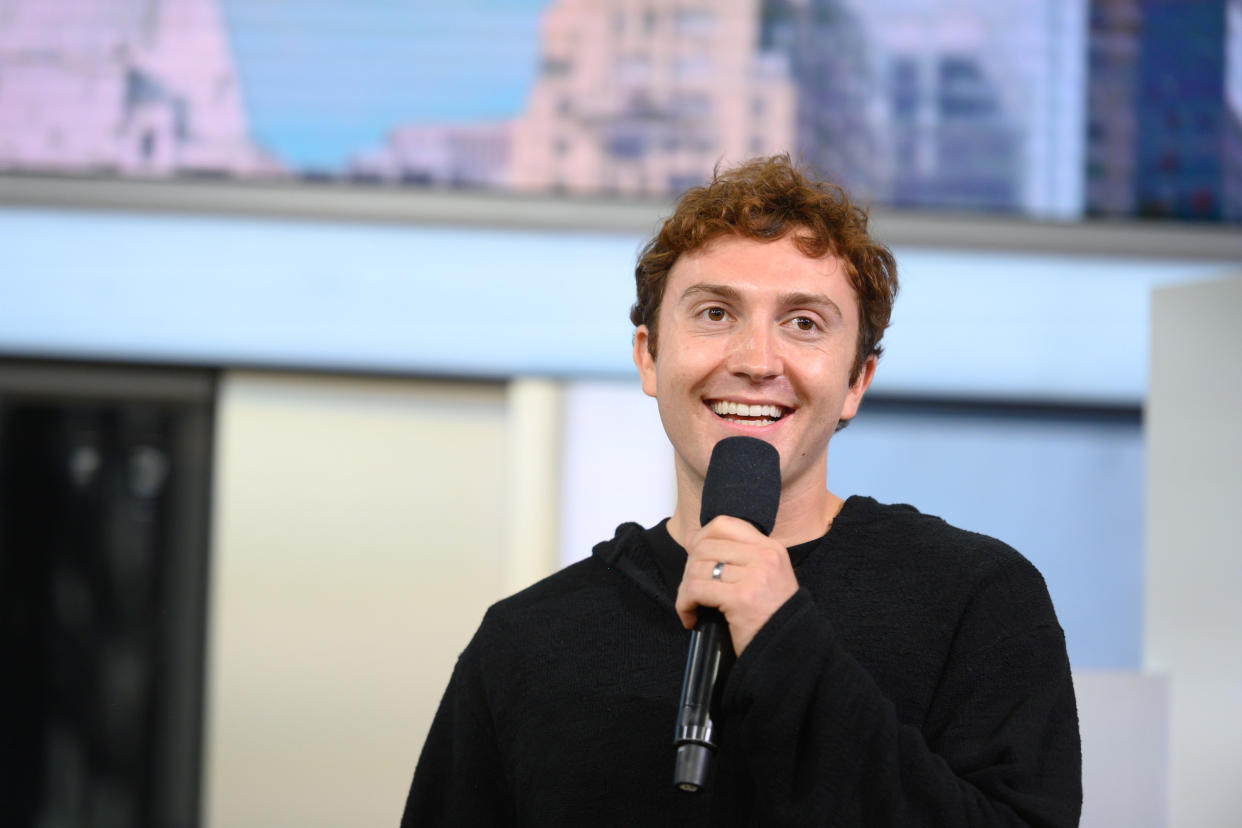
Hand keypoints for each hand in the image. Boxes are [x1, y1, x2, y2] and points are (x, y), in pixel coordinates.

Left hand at [675, 515, 799, 655]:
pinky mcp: (741, 597)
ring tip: (691, 606)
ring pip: (697, 567)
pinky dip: (685, 604)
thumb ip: (734, 557)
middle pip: (705, 546)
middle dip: (689, 569)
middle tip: (692, 591)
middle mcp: (764, 556)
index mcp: (770, 548)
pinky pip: (696, 590)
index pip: (724, 524)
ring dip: (686, 590)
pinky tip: (690, 618)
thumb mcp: (764, 578)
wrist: (790, 650)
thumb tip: (691, 538)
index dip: (701, 537)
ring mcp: (754, 575)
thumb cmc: (771, 618)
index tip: (693, 557)